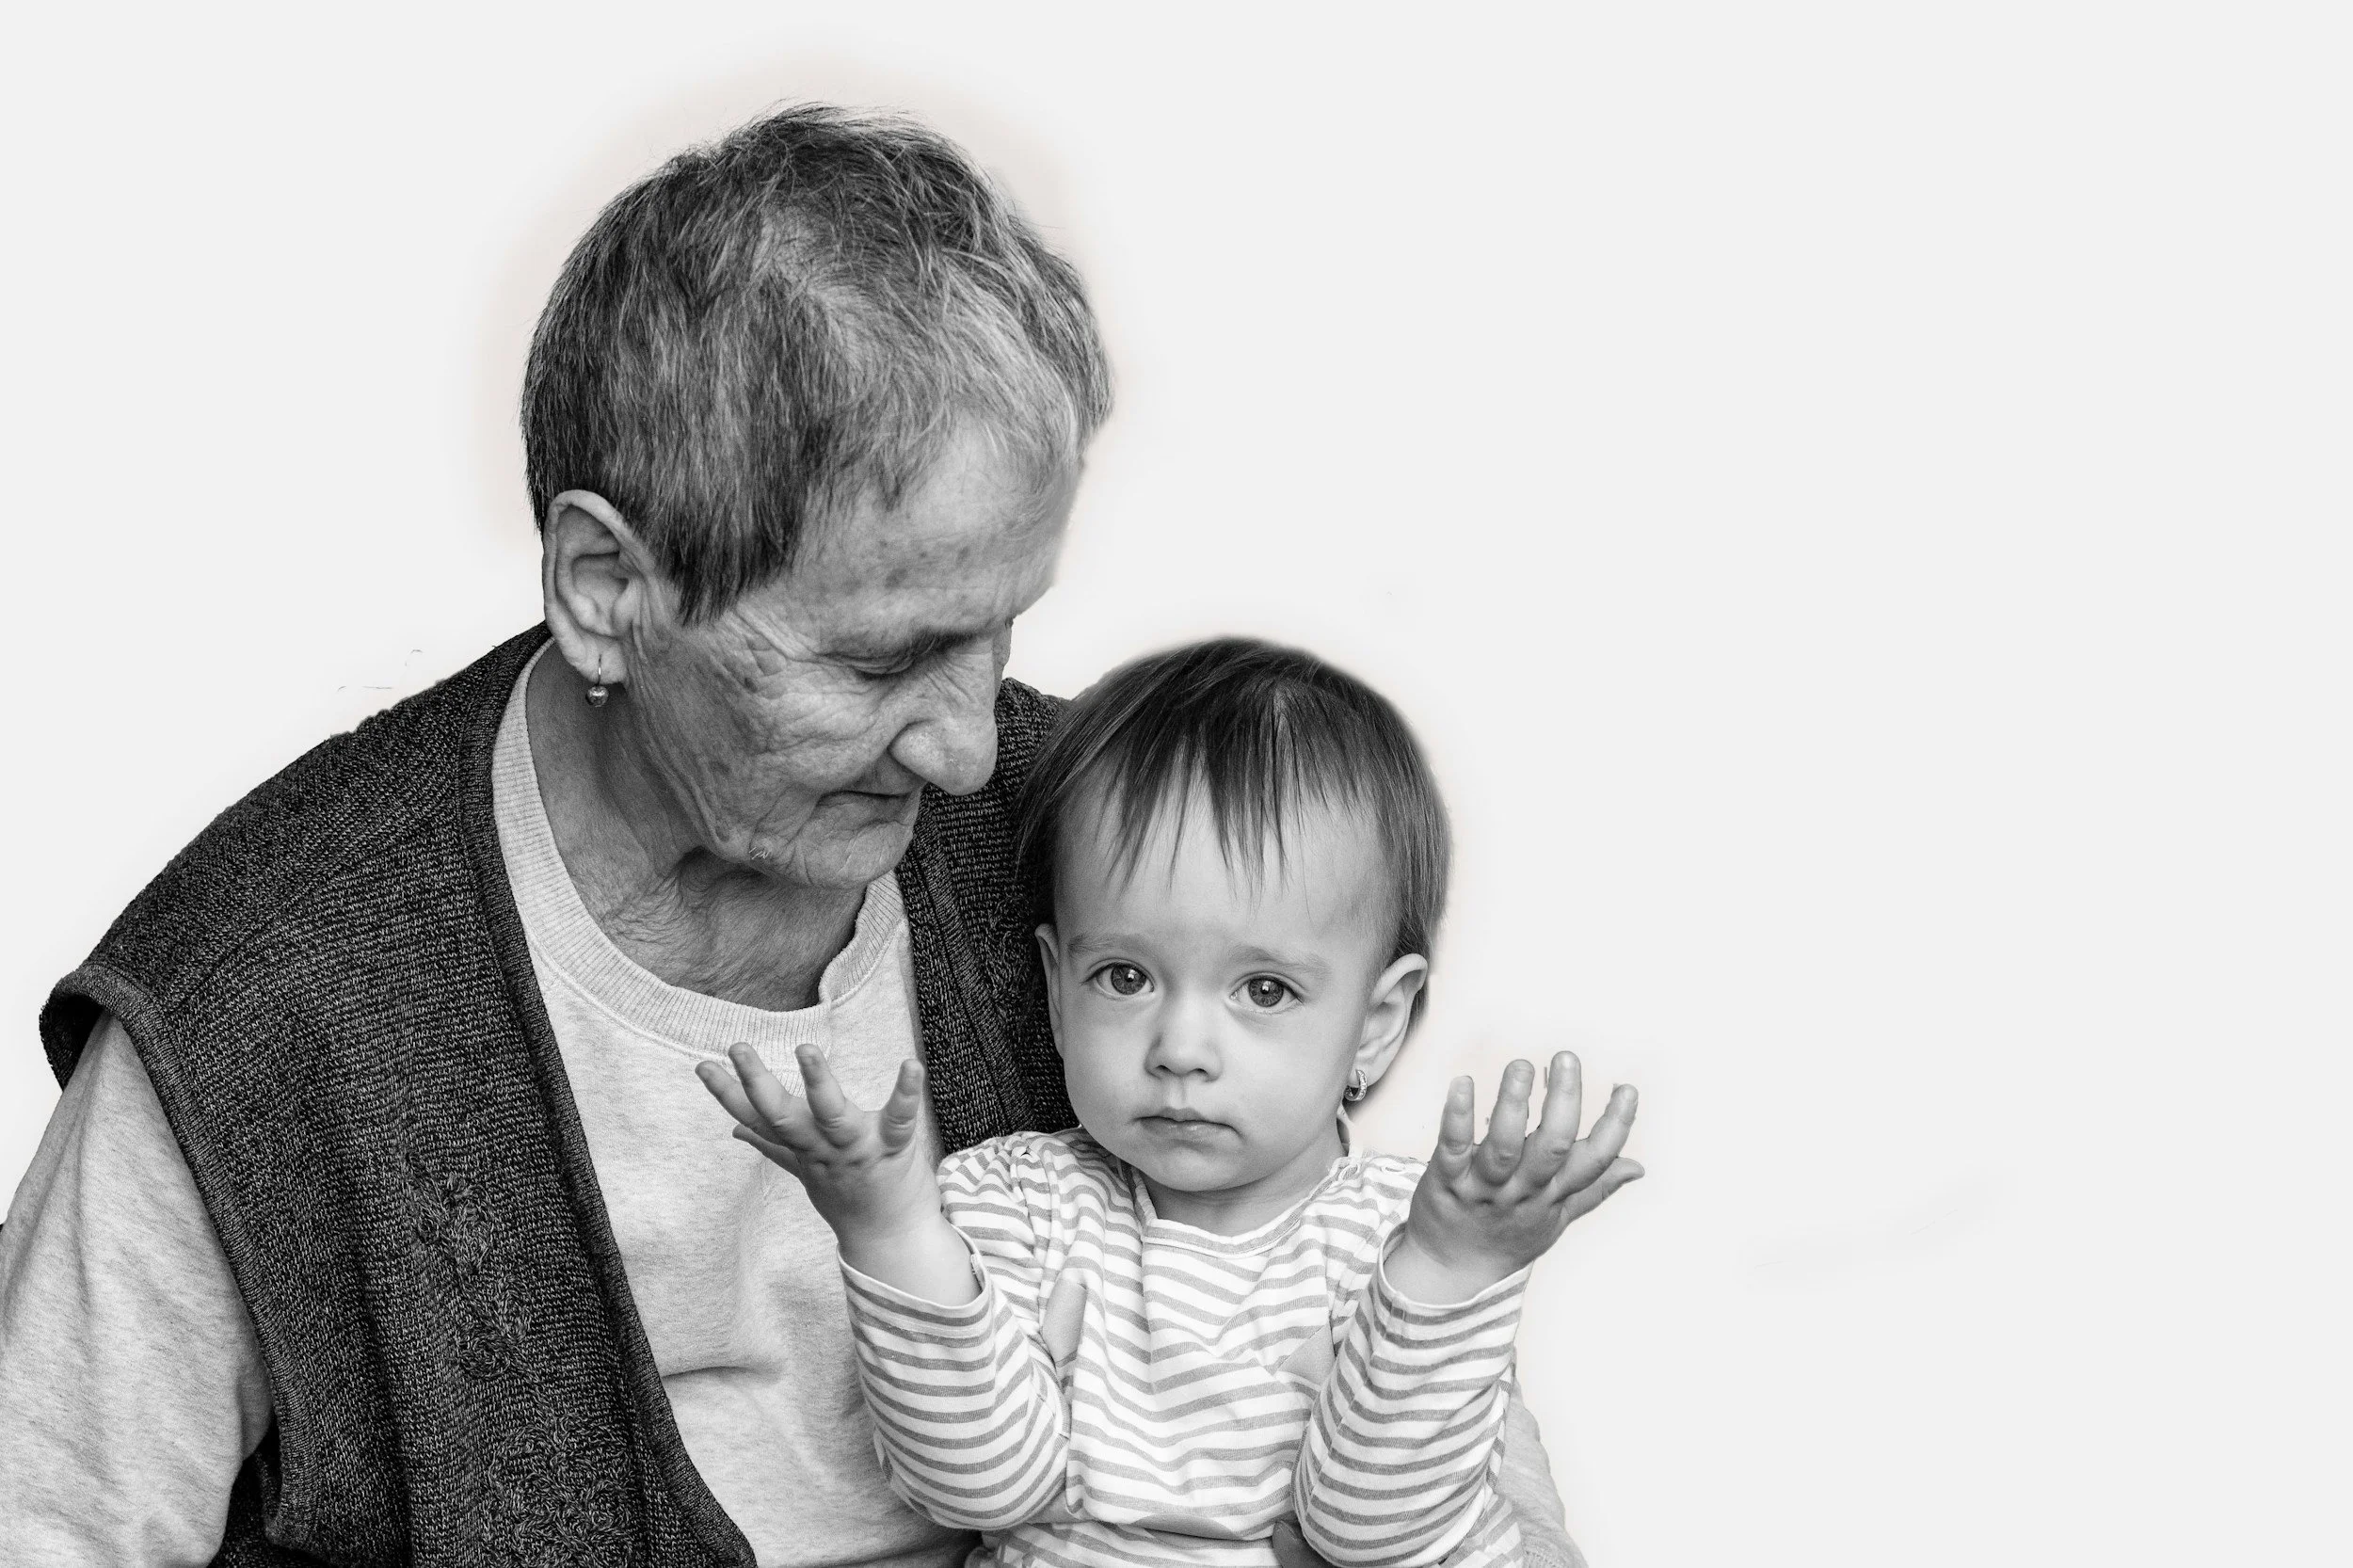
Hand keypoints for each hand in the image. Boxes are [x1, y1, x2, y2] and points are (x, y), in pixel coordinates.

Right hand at [696, 1043, 939, 1247]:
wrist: (888, 1239)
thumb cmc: (847, 1194)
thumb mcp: (803, 1167)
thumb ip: (771, 1143)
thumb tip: (736, 1128)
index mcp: (800, 1146)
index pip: (755, 1118)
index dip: (727, 1094)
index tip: (702, 1067)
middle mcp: (822, 1148)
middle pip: (782, 1116)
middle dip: (758, 1082)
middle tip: (738, 1048)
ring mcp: (856, 1149)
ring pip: (832, 1114)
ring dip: (818, 1083)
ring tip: (805, 1050)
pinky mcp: (894, 1149)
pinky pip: (899, 1119)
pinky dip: (906, 1092)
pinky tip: (910, 1065)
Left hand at [1390, 1052, 1642, 1301]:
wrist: (1451, 1269)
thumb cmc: (1507, 1237)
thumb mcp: (1556, 1219)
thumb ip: (1594, 1188)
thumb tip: (1637, 1167)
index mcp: (1553, 1195)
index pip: (1594, 1162)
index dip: (1615, 1127)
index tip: (1626, 1089)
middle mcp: (1523, 1192)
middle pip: (1551, 1148)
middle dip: (1562, 1101)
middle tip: (1566, 1059)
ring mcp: (1483, 1187)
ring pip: (1503, 1147)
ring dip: (1513, 1104)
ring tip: (1521, 1066)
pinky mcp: (1446, 1180)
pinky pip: (1453, 1147)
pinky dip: (1458, 1115)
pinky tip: (1463, 1083)